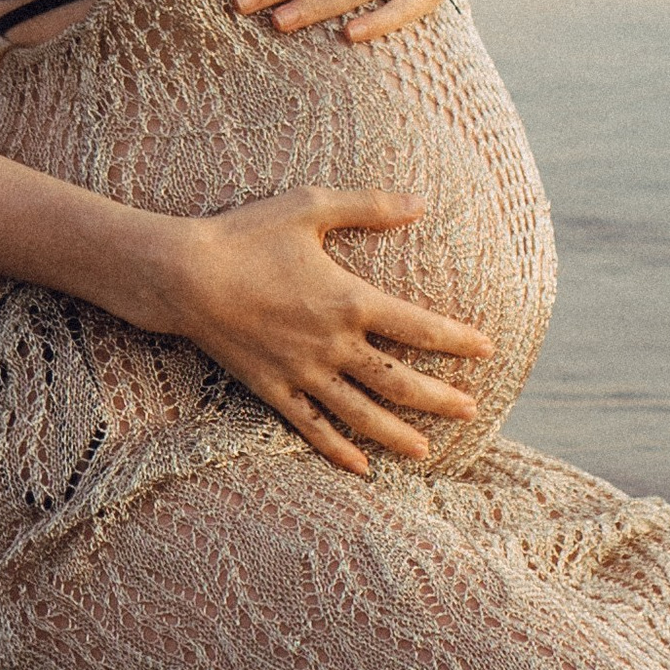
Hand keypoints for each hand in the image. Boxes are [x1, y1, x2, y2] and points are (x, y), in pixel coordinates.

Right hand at [142, 188, 493, 473]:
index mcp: (349, 300)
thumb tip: (420, 202)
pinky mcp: (274, 388)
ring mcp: (303, 372)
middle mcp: (333, 344)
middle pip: (397, 381)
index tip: (486, 349)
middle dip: (438, 397)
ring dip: (396, 433)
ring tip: (427, 450)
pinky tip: (360, 467)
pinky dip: (337, 449)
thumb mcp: (310, 207)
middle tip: (472, 410)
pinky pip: (312, 426)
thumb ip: (368, 206)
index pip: (418, 326)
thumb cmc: (247, 235)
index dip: (455, 340)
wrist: (184, 276)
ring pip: (360, 413)